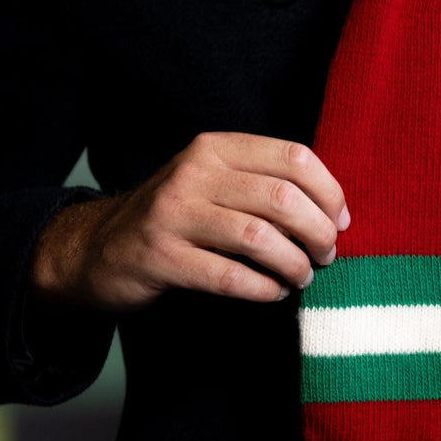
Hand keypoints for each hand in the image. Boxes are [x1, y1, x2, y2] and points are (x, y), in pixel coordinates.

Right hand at [29, 132, 349, 311]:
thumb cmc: (178, 216)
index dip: (329, 191)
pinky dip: (262, 288)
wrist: (98, 249)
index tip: (341, 221)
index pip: (293, 157)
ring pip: (259, 237)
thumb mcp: (216, 182)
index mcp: (216, 147)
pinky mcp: (159, 257)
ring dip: (294, 263)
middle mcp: (194, 173)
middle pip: (282, 197)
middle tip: (327, 255)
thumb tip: (336, 211)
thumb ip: (265, 184)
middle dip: (318, 231)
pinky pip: (228, 275)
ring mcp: (173, 214)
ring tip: (302, 277)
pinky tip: (273, 292)